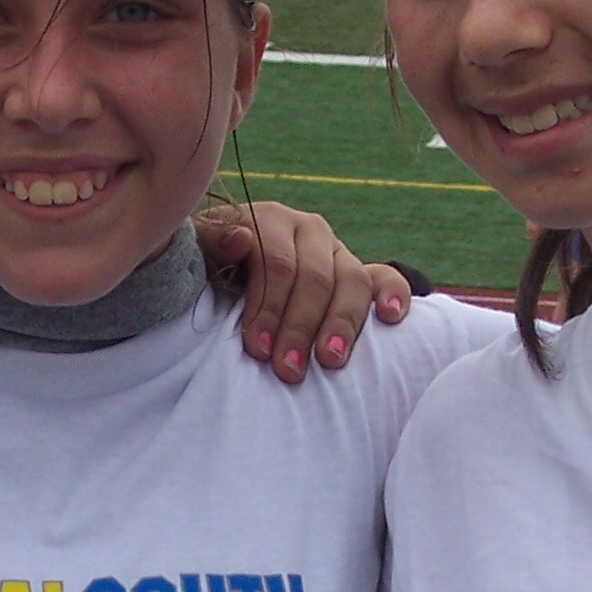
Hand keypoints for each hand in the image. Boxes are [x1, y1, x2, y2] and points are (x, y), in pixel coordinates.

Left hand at [198, 201, 411, 383]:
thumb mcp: (198, 255)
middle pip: (315, 278)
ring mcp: (337, 250)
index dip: (268, 307)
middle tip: (287, 371)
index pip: (277, 262)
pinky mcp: (360, 271)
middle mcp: (308, 230)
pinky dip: (393, 294)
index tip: (258, 350)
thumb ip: (212, 243)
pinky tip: (390, 318)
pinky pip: (384, 277)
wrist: (223, 269)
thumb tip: (241, 240)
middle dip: (299, 327)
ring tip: (330, 362)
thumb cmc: (208, 268)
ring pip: (352, 282)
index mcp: (268, 219)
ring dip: (341, 324)